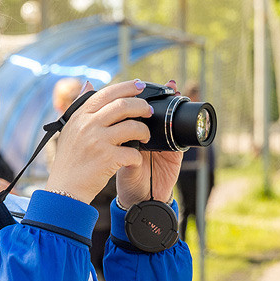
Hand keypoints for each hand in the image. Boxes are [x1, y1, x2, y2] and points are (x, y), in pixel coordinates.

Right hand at [43, 79, 153, 202]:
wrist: (65, 188)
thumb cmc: (70, 159)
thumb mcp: (70, 128)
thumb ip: (80, 106)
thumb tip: (87, 83)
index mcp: (80, 115)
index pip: (107, 93)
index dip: (128, 87)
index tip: (141, 86)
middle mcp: (88, 125)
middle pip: (123, 105)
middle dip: (141, 106)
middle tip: (149, 111)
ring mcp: (98, 141)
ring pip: (132, 126)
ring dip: (144, 131)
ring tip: (146, 136)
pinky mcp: (107, 158)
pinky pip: (133, 151)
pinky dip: (138, 156)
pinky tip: (136, 158)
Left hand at [115, 81, 183, 207]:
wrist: (136, 197)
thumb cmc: (121, 174)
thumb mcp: (111, 152)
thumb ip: (107, 134)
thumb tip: (97, 110)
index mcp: (133, 131)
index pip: (138, 110)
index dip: (140, 97)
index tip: (140, 83)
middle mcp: (150, 134)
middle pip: (158, 111)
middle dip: (163, 96)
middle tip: (167, 85)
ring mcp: (163, 144)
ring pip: (171, 122)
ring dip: (175, 108)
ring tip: (176, 93)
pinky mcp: (174, 156)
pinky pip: (180, 140)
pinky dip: (182, 130)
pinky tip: (181, 120)